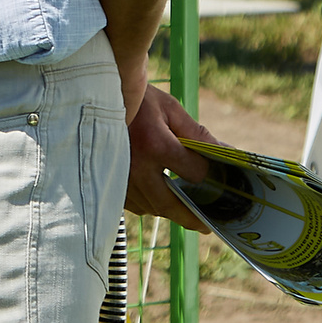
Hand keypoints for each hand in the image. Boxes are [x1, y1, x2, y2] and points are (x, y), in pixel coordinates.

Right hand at [123, 78, 216, 232]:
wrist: (94, 97)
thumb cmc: (136, 100)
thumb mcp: (169, 109)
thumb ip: (198, 134)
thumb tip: (227, 153)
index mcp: (155, 144)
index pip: (193, 173)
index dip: (208, 175)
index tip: (215, 175)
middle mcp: (136, 166)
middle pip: (171, 204)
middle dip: (192, 216)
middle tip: (206, 224)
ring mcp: (119, 177)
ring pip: (152, 207)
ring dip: (170, 210)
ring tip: (184, 209)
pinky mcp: (109, 182)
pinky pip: (135, 204)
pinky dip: (149, 204)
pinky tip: (158, 196)